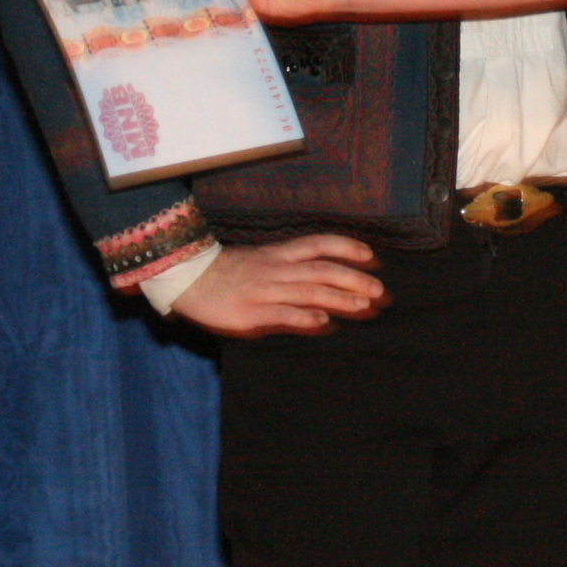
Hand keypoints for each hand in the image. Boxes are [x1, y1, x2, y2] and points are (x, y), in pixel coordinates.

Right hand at [170, 235, 383, 335]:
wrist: (186, 278)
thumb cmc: (225, 273)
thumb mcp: (259, 262)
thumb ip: (288, 270)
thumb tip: (319, 284)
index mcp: (278, 254)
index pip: (319, 245)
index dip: (346, 247)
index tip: (372, 256)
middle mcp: (276, 269)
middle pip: (322, 269)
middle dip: (354, 278)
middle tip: (380, 290)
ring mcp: (264, 290)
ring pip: (308, 290)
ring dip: (339, 297)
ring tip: (364, 305)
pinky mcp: (250, 312)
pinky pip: (281, 313)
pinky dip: (304, 316)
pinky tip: (323, 321)